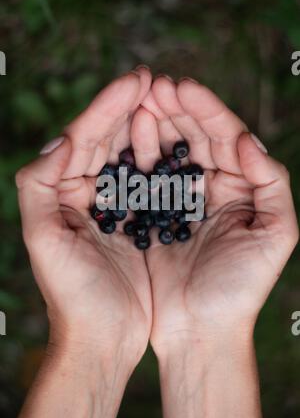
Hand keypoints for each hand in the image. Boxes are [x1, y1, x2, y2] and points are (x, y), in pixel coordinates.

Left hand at [16, 69, 152, 417]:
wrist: (103, 336)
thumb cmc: (72, 294)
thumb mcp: (43, 240)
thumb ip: (39, 185)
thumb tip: (64, 138)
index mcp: (62, 191)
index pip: (84, 137)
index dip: (108, 106)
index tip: (136, 79)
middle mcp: (86, 192)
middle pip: (109, 139)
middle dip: (131, 107)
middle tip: (156, 79)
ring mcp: (116, 204)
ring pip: (133, 155)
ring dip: (150, 127)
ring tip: (170, 100)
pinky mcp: (141, 221)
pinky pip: (154, 182)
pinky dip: (165, 160)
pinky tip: (180, 142)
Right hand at [130, 76, 298, 417]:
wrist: (200, 331)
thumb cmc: (241, 289)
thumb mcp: (276, 235)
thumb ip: (272, 184)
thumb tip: (247, 139)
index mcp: (242, 188)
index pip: (227, 137)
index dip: (207, 110)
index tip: (183, 87)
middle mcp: (212, 188)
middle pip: (195, 138)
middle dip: (176, 110)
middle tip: (154, 86)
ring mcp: (180, 200)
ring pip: (168, 152)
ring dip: (155, 125)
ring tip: (140, 101)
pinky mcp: (153, 216)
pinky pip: (145, 178)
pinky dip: (137, 156)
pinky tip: (127, 136)